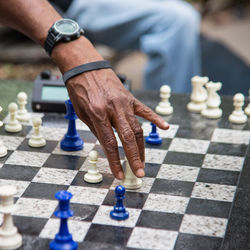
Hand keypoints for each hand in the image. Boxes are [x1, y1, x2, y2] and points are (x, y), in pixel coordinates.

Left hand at [52, 37, 168, 179]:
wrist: (85, 68)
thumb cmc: (80, 90)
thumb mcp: (81, 113)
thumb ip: (97, 129)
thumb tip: (108, 145)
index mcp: (98, 113)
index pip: (109, 143)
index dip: (115, 161)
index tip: (119, 173)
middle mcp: (113, 109)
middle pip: (127, 138)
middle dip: (134, 158)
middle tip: (138, 172)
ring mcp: (124, 103)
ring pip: (137, 128)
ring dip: (141, 147)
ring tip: (142, 160)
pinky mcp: (130, 98)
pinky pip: (145, 110)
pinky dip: (156, 119)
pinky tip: (165, 128)